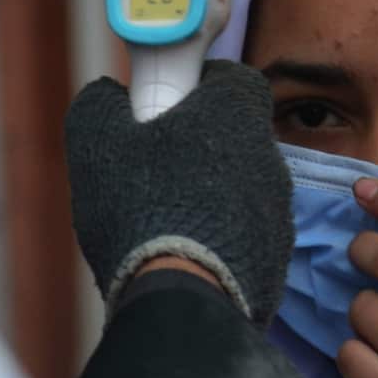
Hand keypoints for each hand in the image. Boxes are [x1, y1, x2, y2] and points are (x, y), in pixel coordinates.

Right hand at [64, 62, 293, 324]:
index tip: (174, 101)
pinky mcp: (278, 257)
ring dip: (213, 195)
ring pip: (244, 188)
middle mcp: (269, 158)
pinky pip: (247, 235)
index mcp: (235, 116)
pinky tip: (186, 255)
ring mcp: (279, 211)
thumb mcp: (98, 144)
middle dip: (203, 145)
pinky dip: (222, 238)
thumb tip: (108, 95)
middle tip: (157, 166)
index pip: (237, 80)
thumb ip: (101, 105)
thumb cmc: (140, 208)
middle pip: (239, 137)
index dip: (206, 85)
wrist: (181, 297)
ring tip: (166, 219)